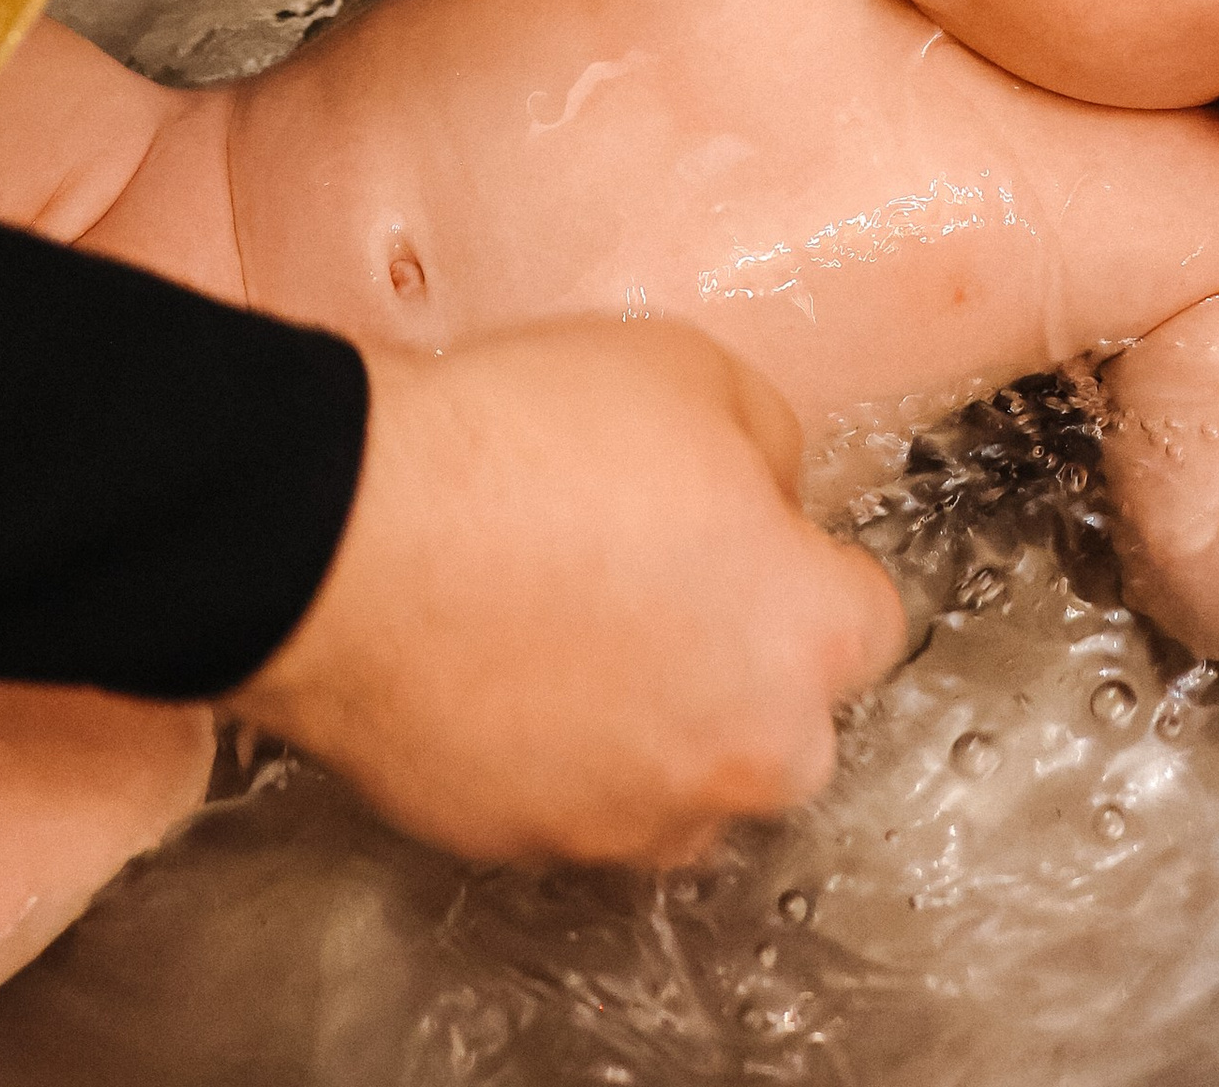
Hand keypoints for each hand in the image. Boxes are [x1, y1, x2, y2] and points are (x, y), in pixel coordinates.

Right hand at [228, 318, 904, 866]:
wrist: (349, 533)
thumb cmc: (521, 446)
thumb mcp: (694, 370)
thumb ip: (770, 446)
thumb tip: (767, 492)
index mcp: (807, 640)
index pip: (869, 622)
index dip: (804, 562)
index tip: (751, 531)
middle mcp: (742, 756)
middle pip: (781, 720)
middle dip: (736, 657)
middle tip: (649, 569)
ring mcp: (630, 819)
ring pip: (675, 773)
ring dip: (646, 715)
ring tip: (559, 611)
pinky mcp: (524, 846)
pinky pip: (567, 797)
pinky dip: (548, 747)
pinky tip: (496, 657)